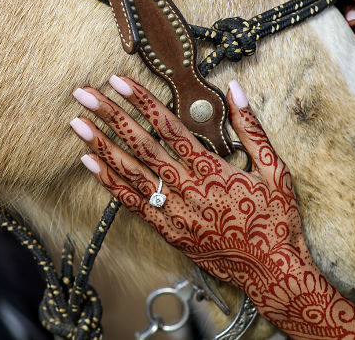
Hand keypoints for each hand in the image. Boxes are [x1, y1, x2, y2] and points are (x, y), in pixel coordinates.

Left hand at [70, 76, 354, 339]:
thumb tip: (235, 88)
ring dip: (101, 146)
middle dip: (111, 116)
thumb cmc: (277, 219)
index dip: (142, 101)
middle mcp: (189, 190)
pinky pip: (133, 205)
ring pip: (131, 174)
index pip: (169, 127)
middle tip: (85, 94)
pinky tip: (89, 163)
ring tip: (77, 123)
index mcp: (213, 170)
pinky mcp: (170, 233)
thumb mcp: (276, 170)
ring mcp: (176, 213)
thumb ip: (251, 128)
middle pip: (141, 146)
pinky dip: (109, 183)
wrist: (274, 273)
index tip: (119, 81)